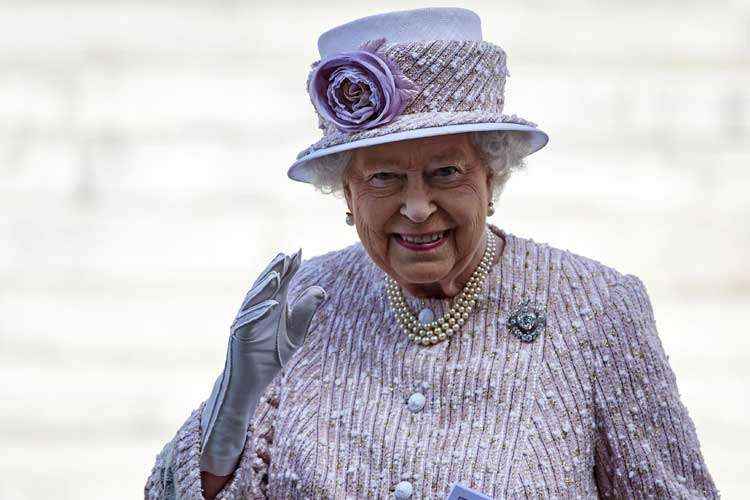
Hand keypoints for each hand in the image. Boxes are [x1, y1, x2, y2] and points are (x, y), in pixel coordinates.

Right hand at [199, 249, 326, 475]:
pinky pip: (249, 321)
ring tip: (277, 273)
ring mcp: (246, 321)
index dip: (290, 268)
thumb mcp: (296, 333)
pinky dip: (260, 313)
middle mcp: (257, 309)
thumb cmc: (271, 356)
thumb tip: (322, 290)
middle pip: (267, 286)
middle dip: (276, 270)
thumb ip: (306, 311)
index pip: (282, 282)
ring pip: (255, 300)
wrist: (252, 382)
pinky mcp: (240, 335)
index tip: (299, 252)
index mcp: (272, 306)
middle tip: (286, 255)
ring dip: (266, 286)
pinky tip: (273, 305)